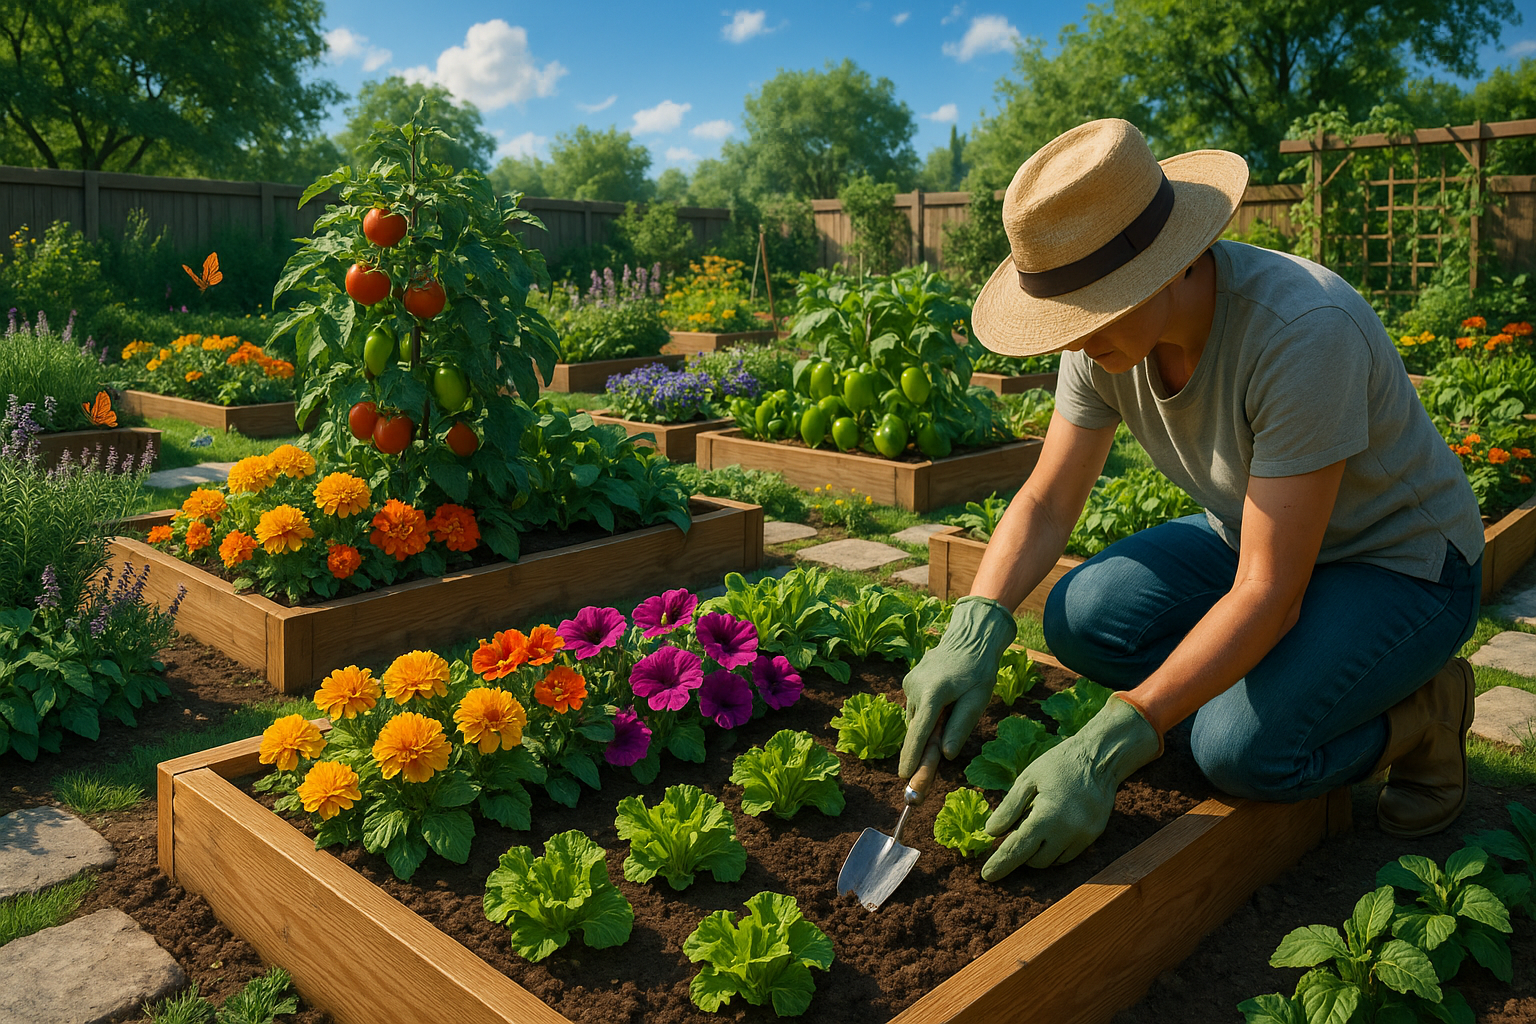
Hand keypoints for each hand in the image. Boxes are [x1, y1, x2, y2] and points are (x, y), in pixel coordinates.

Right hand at [899, 595, 1017, 776]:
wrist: (969, 639)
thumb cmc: (978, 671)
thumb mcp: (977, 701)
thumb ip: (959, 728)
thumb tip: (945, 755)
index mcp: (932, 694)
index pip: (918, 734)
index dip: (911, 757)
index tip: (903, 776)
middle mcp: (915, 688)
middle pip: (916, 729)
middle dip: (921, 750)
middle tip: (926, 774)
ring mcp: (910, 683)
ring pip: (916, 718)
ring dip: (928, 727)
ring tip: (952, 713)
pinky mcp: (909, 680)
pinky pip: (917, 706)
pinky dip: (927, 713)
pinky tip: (945, 701)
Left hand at [981, 695, 1160, 880]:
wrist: (1098, 758)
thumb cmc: (1058, 764)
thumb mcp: (1026, 779)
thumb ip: (1008, 808)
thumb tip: (991, 833)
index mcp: (1046, 816)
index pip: (1018, 849)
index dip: (1001, 864)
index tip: (986, 875)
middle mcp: (1067, 832)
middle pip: (1036, 861)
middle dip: (1021, 854)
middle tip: (1015, 832)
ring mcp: (1083, 836)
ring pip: (1053, 862)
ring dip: (1039, 853)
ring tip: (1035, 825)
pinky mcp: (1094, 836)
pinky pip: (1069, 855)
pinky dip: (1055, 850)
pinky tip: (1051, 830)